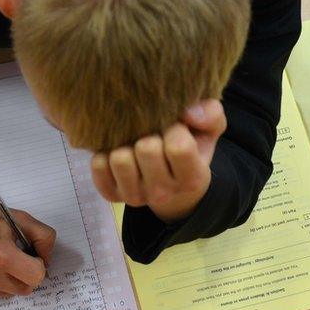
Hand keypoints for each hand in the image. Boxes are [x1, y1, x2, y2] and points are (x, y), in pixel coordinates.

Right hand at [0, 171, 55, 297]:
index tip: (31, 255)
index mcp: (2, 256)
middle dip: (27, 273)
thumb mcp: (16, 217)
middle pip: (27, 288)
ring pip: (11, 292)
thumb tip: (46, 258)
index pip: (37, 276)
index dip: (39, 264)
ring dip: (12, 279)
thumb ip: (41, 236)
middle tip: (17, 256)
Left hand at [91, 99, 225, 222]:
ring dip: (125, 143)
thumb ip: (211, 114)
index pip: (178, 147)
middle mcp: (163, 194)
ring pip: (119, 159)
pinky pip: (98, 166)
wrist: (170, 176)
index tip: (175, 127)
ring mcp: (135, 197)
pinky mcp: (112, 195)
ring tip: (134, 142)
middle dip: (149, 133)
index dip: (175, 128)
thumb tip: (188, 113)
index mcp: (192, 179)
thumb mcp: (208, 128)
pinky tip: (118, 150)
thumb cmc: (190, 144)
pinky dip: (105, 153)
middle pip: (146, 149)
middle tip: (153, 133)